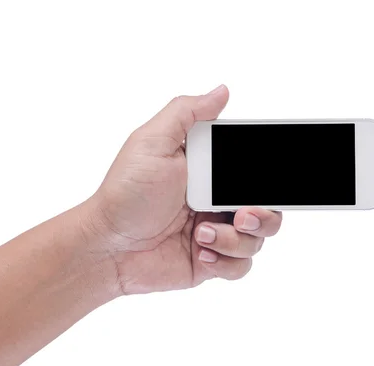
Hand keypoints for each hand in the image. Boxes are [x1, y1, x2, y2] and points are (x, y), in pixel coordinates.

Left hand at [88, 85, 281, 294]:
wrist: (107, 245)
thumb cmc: (124, 193)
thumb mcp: (152, 143)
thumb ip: (187, 114)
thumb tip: (221, 92)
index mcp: (208, 171)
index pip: (251, 169)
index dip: (266, 175)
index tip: (266, 179)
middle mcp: (214, 201)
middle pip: (266, 207)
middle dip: (263, 214)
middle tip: (242, 215)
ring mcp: (214, 232)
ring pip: (257, 238)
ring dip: (237, 239)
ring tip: (203, 234)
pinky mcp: (209, 262)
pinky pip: (241, 266)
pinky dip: (226, 261)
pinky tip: (200, 252)